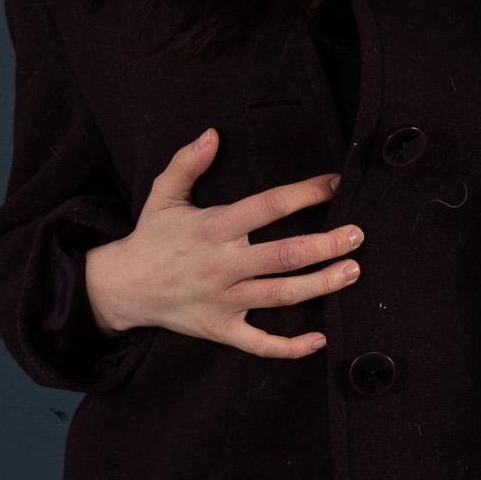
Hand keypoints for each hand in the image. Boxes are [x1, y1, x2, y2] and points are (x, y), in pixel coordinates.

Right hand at [84, 129, 362, 358]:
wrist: (123, 287)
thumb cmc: (152, 237)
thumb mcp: (164, 195)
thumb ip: (187, 163)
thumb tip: (212, 133)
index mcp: (214, 228)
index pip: (268, 206)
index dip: (306, 193)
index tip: (336, 184)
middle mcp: (223, 264)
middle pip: (284, 255)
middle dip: (326, 245)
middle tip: (357, 235)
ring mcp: (224, 300)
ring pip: (281, 296)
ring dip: (321, 285)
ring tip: (353, 271)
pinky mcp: (222, 328)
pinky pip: (260, 344)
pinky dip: (291, 346)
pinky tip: (320, 339)